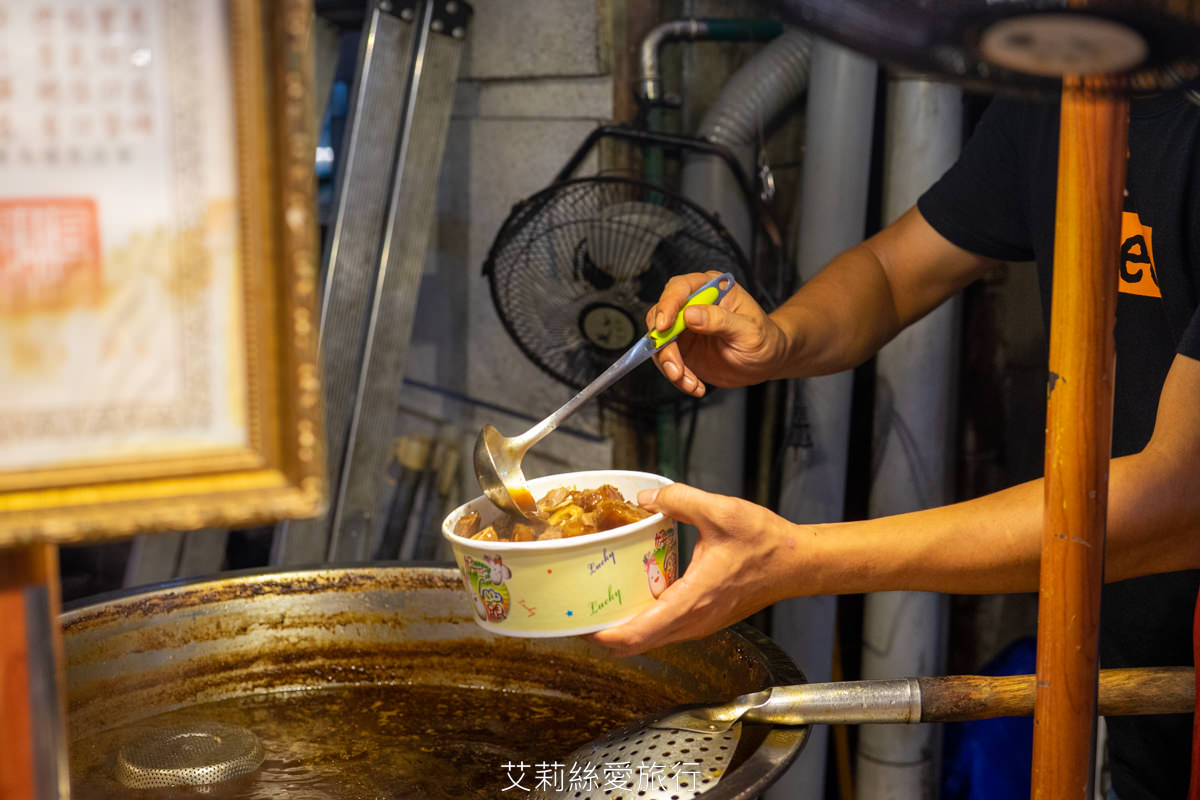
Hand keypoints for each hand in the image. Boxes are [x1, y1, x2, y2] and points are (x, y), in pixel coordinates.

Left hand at [590, 482, 806, 656]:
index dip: (602, 636)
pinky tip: (635, 594)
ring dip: (624, 627)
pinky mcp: (705, 618)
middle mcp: (693, 621)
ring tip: (600, 603)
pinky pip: (666, 628)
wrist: (797, 563)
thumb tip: (644, 499)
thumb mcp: (719, 511)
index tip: (579, 626)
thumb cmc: (766, 544)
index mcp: (692, 601)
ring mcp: (700, 624)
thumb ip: (678, 500)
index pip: (638, 634)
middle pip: (638, 644)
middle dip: (604, 634)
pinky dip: (644, 620)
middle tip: (579, 611)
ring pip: (652, 638)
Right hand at [647, 271, 787, 396]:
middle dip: (663, 344)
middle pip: (660, 317)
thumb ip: (721, 320)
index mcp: (710, 289)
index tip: (664, 326)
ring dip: (669, 365)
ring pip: (659, 343)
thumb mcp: (748, 329)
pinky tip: (695, 386)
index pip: (679, 288)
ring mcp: (684, 329)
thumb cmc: (764, 338)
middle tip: (675, 367)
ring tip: (689, 382)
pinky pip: (667, 362)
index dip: (667, 305)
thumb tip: (691, 314)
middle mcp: (692, 305)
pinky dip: (677, 378)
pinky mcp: (682, 349)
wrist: (766, 362)